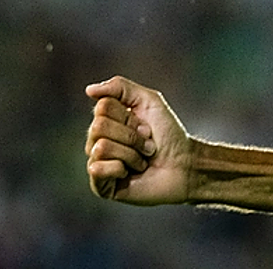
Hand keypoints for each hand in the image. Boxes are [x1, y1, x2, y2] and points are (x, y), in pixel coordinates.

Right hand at [85, 75, 193, 205]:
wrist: (184, 165)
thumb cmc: (168, 133)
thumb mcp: (149, 100)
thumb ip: (119, 87)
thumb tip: (88, 90)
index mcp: (106, 119)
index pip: (102, 107)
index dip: (128, 117)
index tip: (145, 126)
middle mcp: (97, 139)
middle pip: (99, 127)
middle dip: (131, 136)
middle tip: (146, 144)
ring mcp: (98, 162)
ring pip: (101, 147)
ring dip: (131, 154)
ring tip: (142, 160)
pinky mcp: (101, 185)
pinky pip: (96, 169)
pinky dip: (119, 169)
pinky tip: (129, 173)